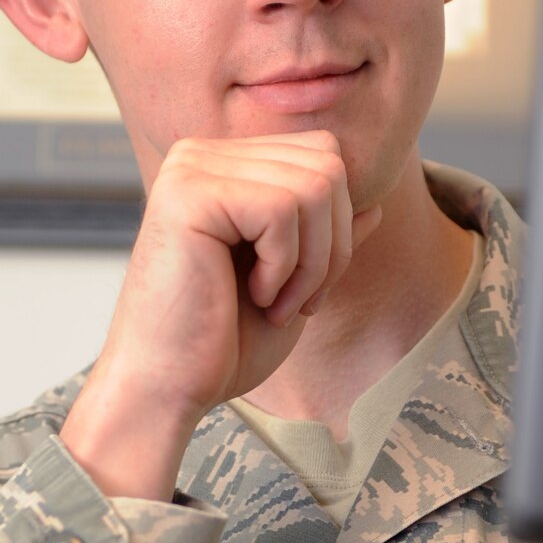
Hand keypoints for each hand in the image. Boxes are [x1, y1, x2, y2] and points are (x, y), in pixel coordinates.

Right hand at [60, 132, 380, 499]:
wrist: (166, 388)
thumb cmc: (222, 344)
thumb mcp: (294, 283)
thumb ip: (325, 237)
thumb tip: (377, 203)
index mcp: (224, 166)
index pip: (324, 155)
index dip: (338, 226)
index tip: (306, 289)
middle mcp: (203, 155)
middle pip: (328, 164)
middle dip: (332, 245)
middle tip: (297, 301)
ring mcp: (193, 169)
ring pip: (315, 186)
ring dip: (312, 262)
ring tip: (275, 303)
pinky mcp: (189, 194)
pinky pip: (283, 208)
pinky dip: (286, 265)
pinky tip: (255, 295)